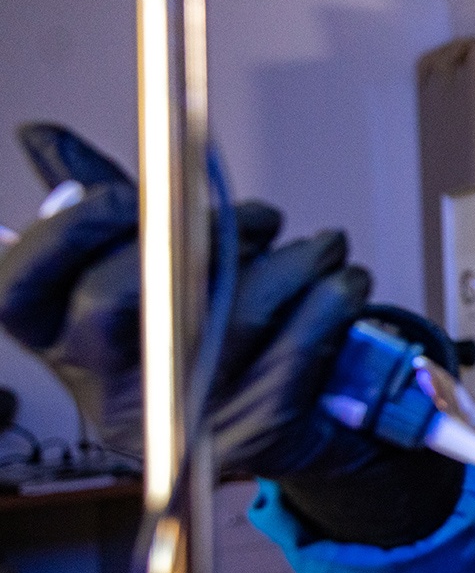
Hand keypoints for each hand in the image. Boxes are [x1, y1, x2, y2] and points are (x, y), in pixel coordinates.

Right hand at [0, 125, 460, 545]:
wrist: (277, 428)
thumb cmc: (201, 335)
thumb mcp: (143, 276)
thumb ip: (99, 210)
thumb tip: (42, 136)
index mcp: (65, 345)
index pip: (20, 291)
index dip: (66, 232)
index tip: (129, 195)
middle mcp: (109, 394)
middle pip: (115, 301)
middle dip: (200, 236)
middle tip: (262, 217)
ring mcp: (180, 421)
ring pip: (229, 319)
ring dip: (294, 264)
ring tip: (324, 247)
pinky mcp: (253, 436)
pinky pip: (297, 352)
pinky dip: (331, 303)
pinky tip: (343, 282)